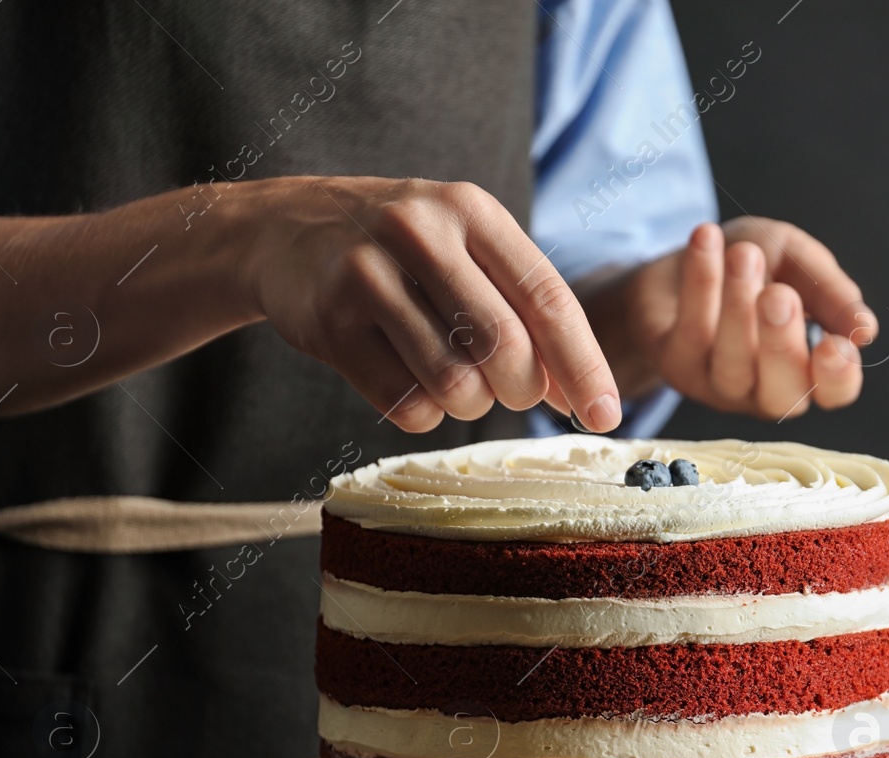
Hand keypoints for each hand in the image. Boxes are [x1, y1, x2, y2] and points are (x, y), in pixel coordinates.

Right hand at [249, 176, 621, 432]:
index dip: (584, 366)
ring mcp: (368, 275)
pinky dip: (421, 412)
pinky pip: (404, 403)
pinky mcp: (329, 322)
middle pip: (505, 347)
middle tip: (511, 392)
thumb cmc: (399, 251)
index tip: (607, 416)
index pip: (549, 299)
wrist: (281, 229)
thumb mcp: (463, 249)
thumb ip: (523, 309)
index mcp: (471, 210)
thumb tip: (580, 394)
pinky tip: (408, 382)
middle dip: (521, 389)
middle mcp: (421, 231)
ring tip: (455, 382)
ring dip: (469, 404)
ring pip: (455, 384)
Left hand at [609, 217, 875, 419]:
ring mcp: (717, 384)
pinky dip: (700, 281)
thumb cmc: (754, 266)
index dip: (837, 377)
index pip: (833, 393)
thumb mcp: (799, 263)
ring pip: (732, 364)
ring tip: (744, 255)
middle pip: (782, 394)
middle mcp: (764, 389)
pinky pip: (689, 332)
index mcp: (807, 370)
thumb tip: (864, 330)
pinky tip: (706, 238)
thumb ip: (831, 293)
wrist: (690, 254)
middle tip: (780, 296)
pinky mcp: (674, 364)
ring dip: (738, 308)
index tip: (835, 343)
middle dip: (781, 345)